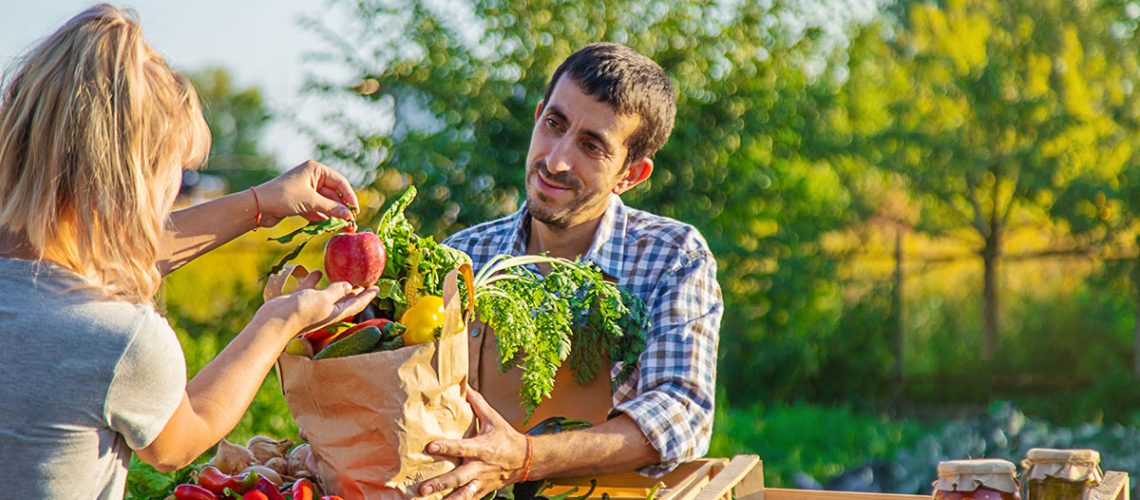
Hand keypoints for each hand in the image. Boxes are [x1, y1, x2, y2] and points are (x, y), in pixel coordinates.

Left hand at [254, 160, 358, 226]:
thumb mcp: (310, 201)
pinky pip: (317, 209)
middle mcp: (312, 178)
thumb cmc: (283, 197)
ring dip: (334, 215)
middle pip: (334, 194)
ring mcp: (306, 190)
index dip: (349, 197)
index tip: (355, 211)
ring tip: (344, 228)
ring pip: (326, 203)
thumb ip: (331, 208)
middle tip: (351, 223)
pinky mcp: (301, 202)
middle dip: (342, 209)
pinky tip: (331, 227)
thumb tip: (349, 216)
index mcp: (315, 170)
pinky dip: (324, 217)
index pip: (340, 182)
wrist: (257, 206)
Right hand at [258, 269, 377, 335]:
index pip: (357, 304)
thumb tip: (349, 286)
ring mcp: (313, 305)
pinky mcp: (300, 299)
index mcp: (336, 312)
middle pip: (346, 299)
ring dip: (337, 285)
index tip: (378, 288)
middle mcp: (326, 310)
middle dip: (356, 291)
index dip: (368, 296)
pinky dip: (316, 280)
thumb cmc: (302, 311)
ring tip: (345, 274)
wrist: (275, 320)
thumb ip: (336, 291)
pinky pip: (311, 288)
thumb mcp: (324, 299)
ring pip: (328, 293)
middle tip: (365, 280)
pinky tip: (319, 272)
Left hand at [420, 388, 528, 499]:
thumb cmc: (506, 437)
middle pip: (459, 477)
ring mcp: (482, 481)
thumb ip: (477, 403)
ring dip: (447, 499)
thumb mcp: (494, 418)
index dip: (446, 447)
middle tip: (424, 487)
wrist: (526, 459)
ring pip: (463, 493)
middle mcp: (480, 466)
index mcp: (482, 447)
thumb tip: (464, 385)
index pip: (462, 447)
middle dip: (441, 483)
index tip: (430, 447)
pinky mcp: (483, 490)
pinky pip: (469, 499)